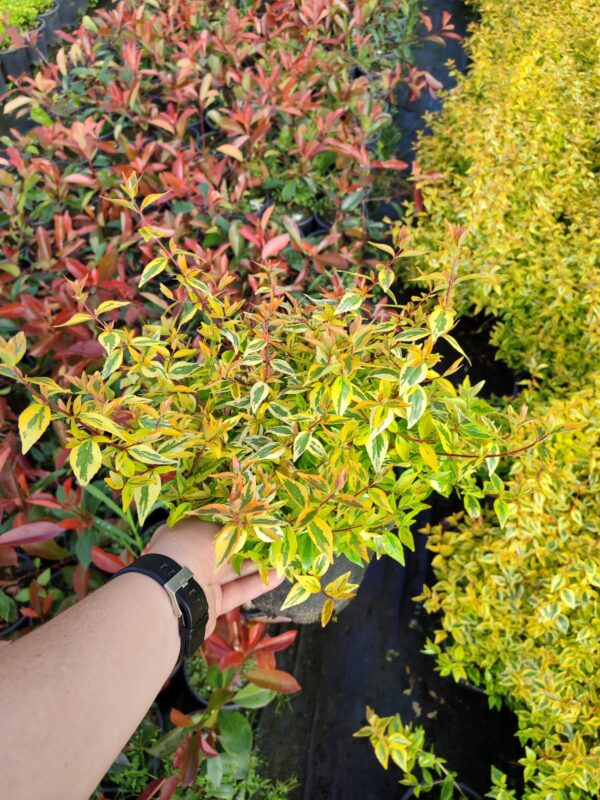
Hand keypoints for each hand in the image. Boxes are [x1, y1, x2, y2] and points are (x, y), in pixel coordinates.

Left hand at [147, 520, 282, 636]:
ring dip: (258, 563)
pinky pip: (237, 590)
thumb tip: (248, 518)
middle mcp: (189, 555)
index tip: (255, 515)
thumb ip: (233, 524)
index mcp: (182, 531)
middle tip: (275, 534)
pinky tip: (279, 575)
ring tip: (283, 554)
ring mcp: (200, 580)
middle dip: (249, 542)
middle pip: (225, 547)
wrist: (171, 594)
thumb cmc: (188, 548)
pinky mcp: (211, 602)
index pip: (210, 521)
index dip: (232, 518)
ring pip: (233, 570)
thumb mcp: (213, 526)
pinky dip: (257, 583)